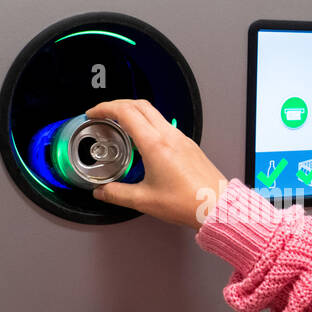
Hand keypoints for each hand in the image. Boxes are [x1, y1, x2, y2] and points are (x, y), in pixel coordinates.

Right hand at [85, 100, 227, 229]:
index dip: (105, 108)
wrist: (217, 206)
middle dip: (117, 105)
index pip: (125, 112)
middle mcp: (169, 136)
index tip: (94, 113)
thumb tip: (102, 192)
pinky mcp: (188, 145)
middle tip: (104, 114)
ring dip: (134, 113)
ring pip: (154, 113)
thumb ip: (117, 195)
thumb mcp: (145, 200)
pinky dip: (148, 125)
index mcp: (155, 144)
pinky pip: (165, 125)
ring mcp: (181, 138)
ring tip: (121, 127)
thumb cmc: (189, 202)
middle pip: (139, 105)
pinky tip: (144, 142)